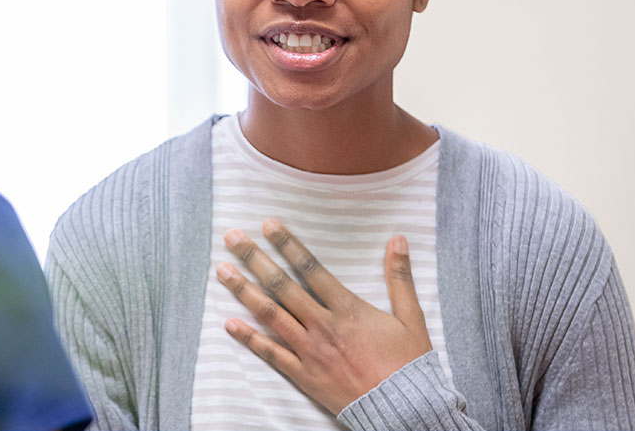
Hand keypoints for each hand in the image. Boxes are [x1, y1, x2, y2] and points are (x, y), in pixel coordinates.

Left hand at [215, 218, 431, 413]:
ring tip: (222, 272)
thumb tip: (398, 239)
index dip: (288, 244)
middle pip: (282, 286)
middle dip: (255, 259)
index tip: (267, 224)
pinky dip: (249, 338)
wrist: (405, 409)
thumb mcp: (411, 317)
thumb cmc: (409, 364)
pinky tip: (229, 323)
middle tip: (232, 239)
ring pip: (271, 315)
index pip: (311, 268)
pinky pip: (271, 354)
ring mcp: (310, 351)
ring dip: (244, 291)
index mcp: (347, 309)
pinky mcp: (303, 375)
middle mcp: (323, 326)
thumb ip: (400, 277)